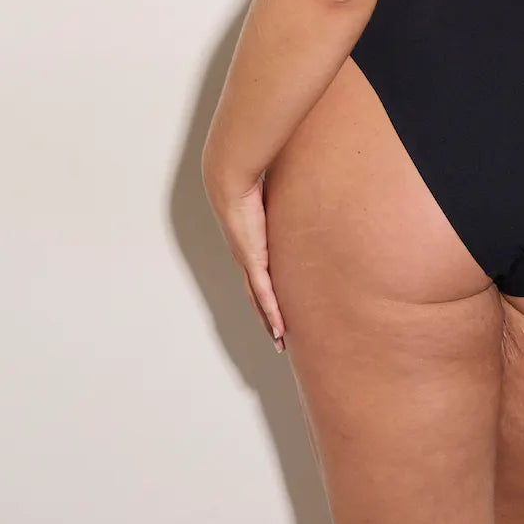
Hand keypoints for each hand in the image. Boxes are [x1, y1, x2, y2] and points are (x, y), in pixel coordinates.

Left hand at [205, 172, 285, 352]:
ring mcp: (248, 262)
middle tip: (279, 339)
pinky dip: (271, 312)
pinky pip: (264, 292)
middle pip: (257, 298)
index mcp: (249, 246)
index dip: (265, 298)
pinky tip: (279, 328)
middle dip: (267, 320)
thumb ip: (281, 199)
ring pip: (260, 302)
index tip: (275, 311)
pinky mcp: (253, 260)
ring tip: (280, 342)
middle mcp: (245, 259)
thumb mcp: (270, 196)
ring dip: (269, 324)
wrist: (229, 181)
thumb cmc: (248, 182)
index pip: (259, 278)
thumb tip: (293, 186)